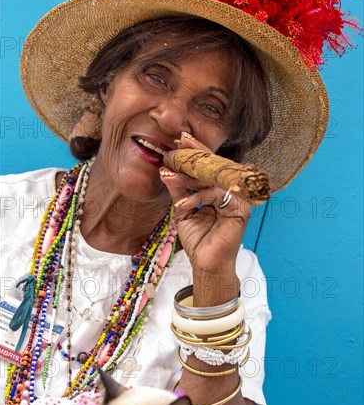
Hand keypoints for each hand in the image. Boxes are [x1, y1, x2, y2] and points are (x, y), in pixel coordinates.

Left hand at [161, 133, 250, 296]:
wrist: (206, 265)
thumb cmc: (198, 238)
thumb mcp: (182, 208)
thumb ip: (178, 189)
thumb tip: (166, 169)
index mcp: (220, 187)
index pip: (209, 165)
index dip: (196, 151)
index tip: (180, 139)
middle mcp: (231, 189)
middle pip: (215, 165)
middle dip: (196, 153)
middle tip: (180, 144)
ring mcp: (238, 198)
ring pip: (215, 177)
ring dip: (191, 174)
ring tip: (172, 172)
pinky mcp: (240, 209)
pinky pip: (217, 194)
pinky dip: (198, 196)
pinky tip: (182, 203)